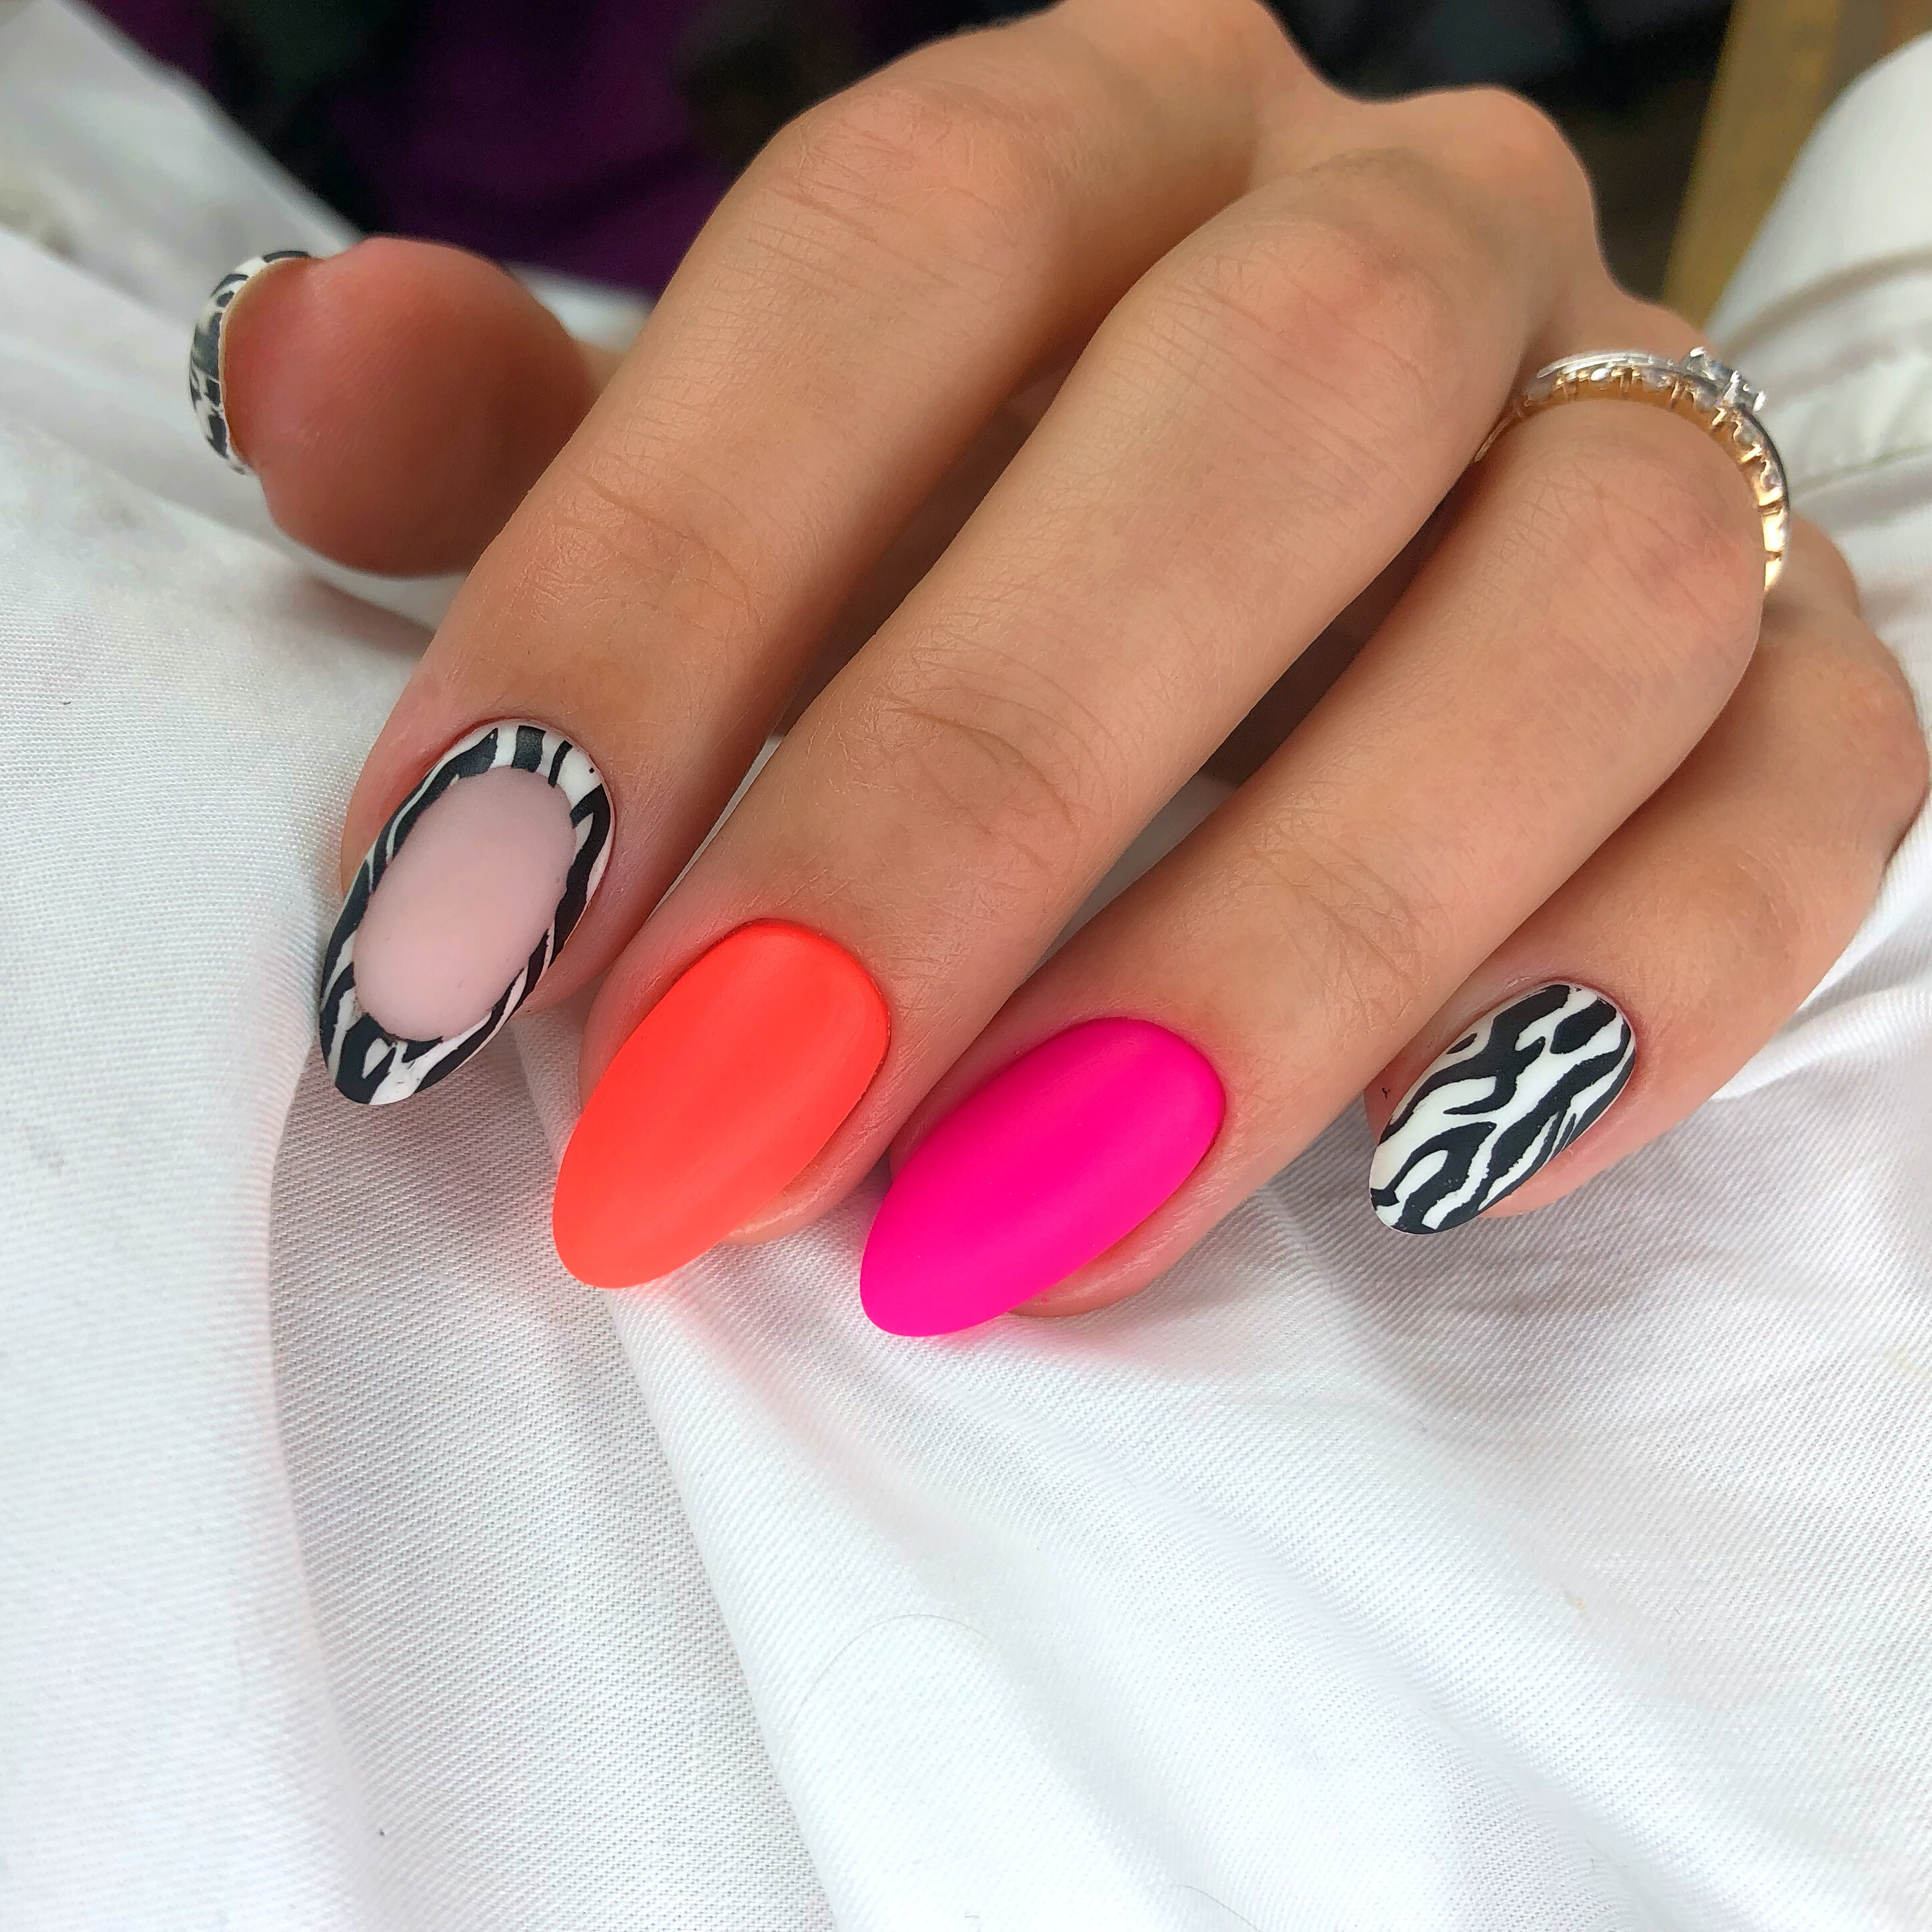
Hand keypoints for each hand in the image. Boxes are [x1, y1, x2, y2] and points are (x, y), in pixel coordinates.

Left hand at [199, 0, 1924, 1332]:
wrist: (1327, 555)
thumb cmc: (973, 529)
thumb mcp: (740, 473)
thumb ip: (537, 440)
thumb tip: (299, 378)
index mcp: (1126, 129)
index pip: (896, 256)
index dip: (651, 588)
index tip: (457, 926)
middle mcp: (1421, 238)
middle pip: (1258, 422)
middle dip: (967, 800)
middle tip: (721, 1120)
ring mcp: (1646, 450)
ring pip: (1569, 628)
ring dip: (1276, 955)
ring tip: (1012, 1223)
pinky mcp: (1805, 683)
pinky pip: (1801, 812)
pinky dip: (1629, 996)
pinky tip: (1412, 1168)